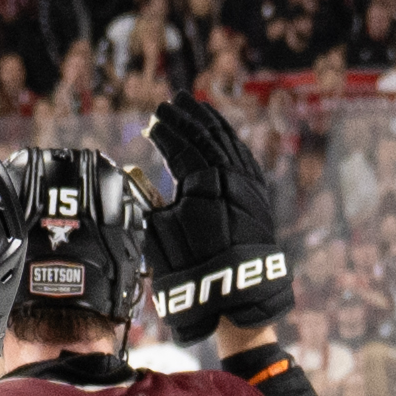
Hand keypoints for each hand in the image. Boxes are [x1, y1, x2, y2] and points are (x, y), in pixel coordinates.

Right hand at [143, 94, 291, 331]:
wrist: (238, 295)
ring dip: (212, 123)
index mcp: (204, 180)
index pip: (182, 145)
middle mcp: (230, 176)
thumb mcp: (159, 233)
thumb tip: (134, 172)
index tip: (153, 119)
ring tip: (198, 107)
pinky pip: (246, 157)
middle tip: (173, 101)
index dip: (166, 130)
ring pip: (230, 142)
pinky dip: (232, 141)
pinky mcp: (260, 196)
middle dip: (189, 116)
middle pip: (207, 136)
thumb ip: (148, 198)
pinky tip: (224, 136)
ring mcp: (249, 184)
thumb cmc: (193, 268)